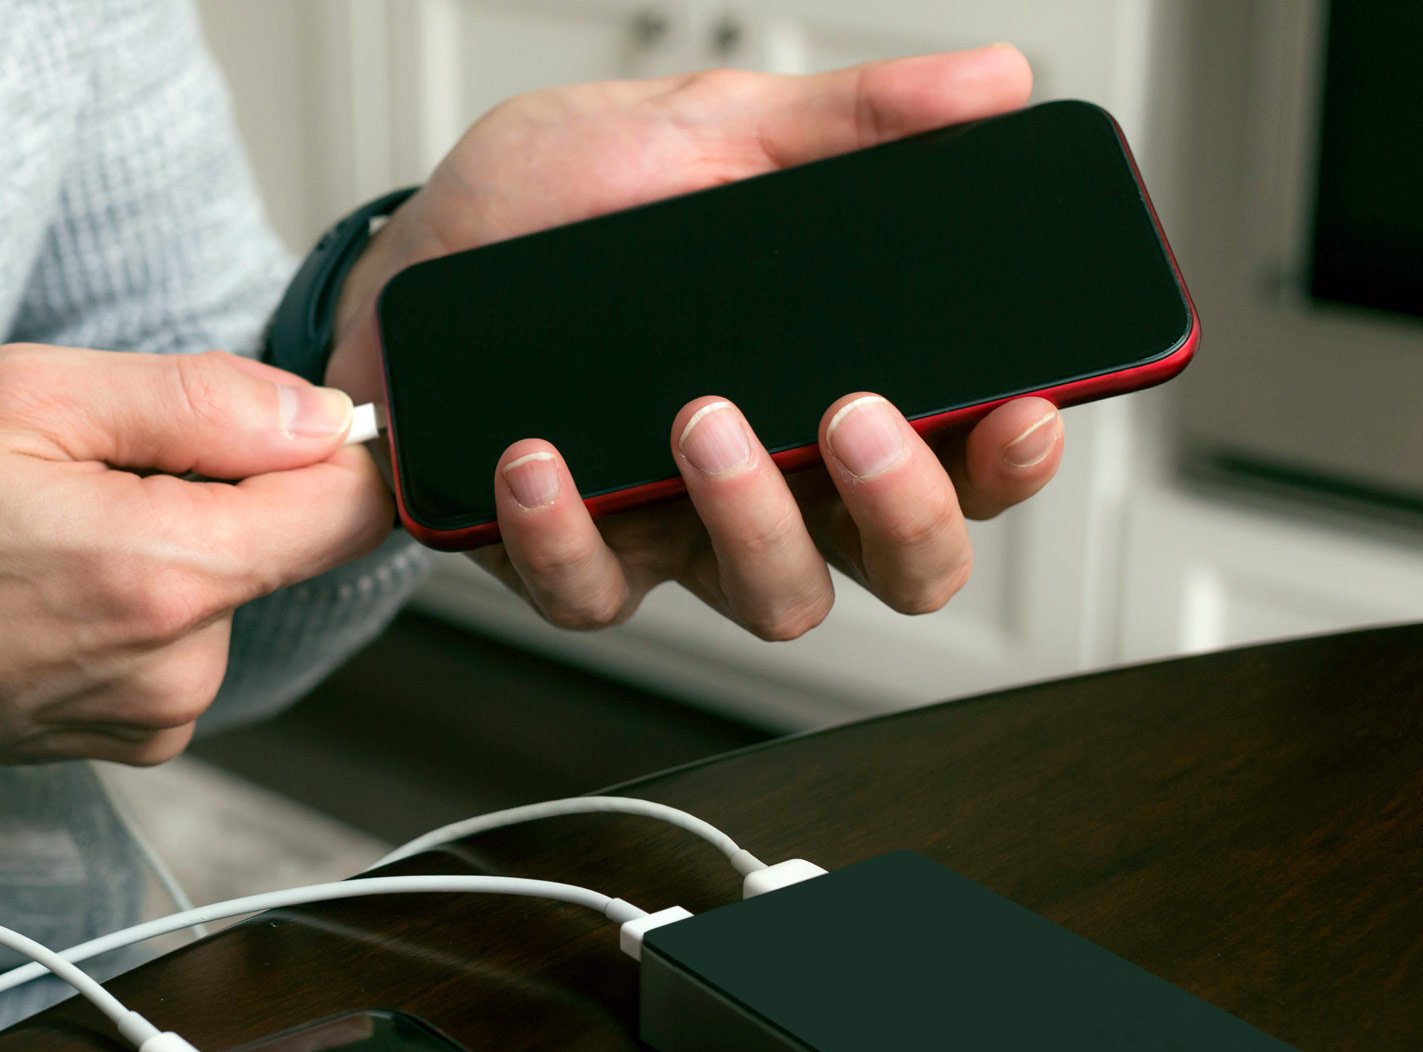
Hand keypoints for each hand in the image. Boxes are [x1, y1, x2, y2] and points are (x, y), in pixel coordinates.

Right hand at [0, 345, 385, 764]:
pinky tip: (35, 578)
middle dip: (210, 481)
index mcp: (161, 575)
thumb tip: (317, 417)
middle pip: (282, 541)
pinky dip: (131, 592)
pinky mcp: (124, 738)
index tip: (248, 411)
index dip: (321, 438)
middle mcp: (174, 669)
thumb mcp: (22, 393)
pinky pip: (177, 637)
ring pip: (226, 584)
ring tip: (37, 525)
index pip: (346, 507)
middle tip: (79, 465)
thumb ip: (197, 401)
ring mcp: (149, 716)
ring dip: (162, 536)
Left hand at [326, 45, 1059, 635]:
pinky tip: (537, 459)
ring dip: (750, 518)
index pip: (966, 454)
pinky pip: (593, 593)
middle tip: (849, 418)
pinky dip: (565, 533)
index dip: (1010, 460)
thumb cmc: (552, 206)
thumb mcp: (703, 132)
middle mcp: (777, 474)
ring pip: (770, 598)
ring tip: (695, 418)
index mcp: (832, 378)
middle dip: (901, 510)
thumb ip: (846, 122)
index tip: (1019, 411)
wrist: (403, 261)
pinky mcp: (568, 557)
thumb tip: (990, 82)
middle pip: (902, 565)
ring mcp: (678, 526)